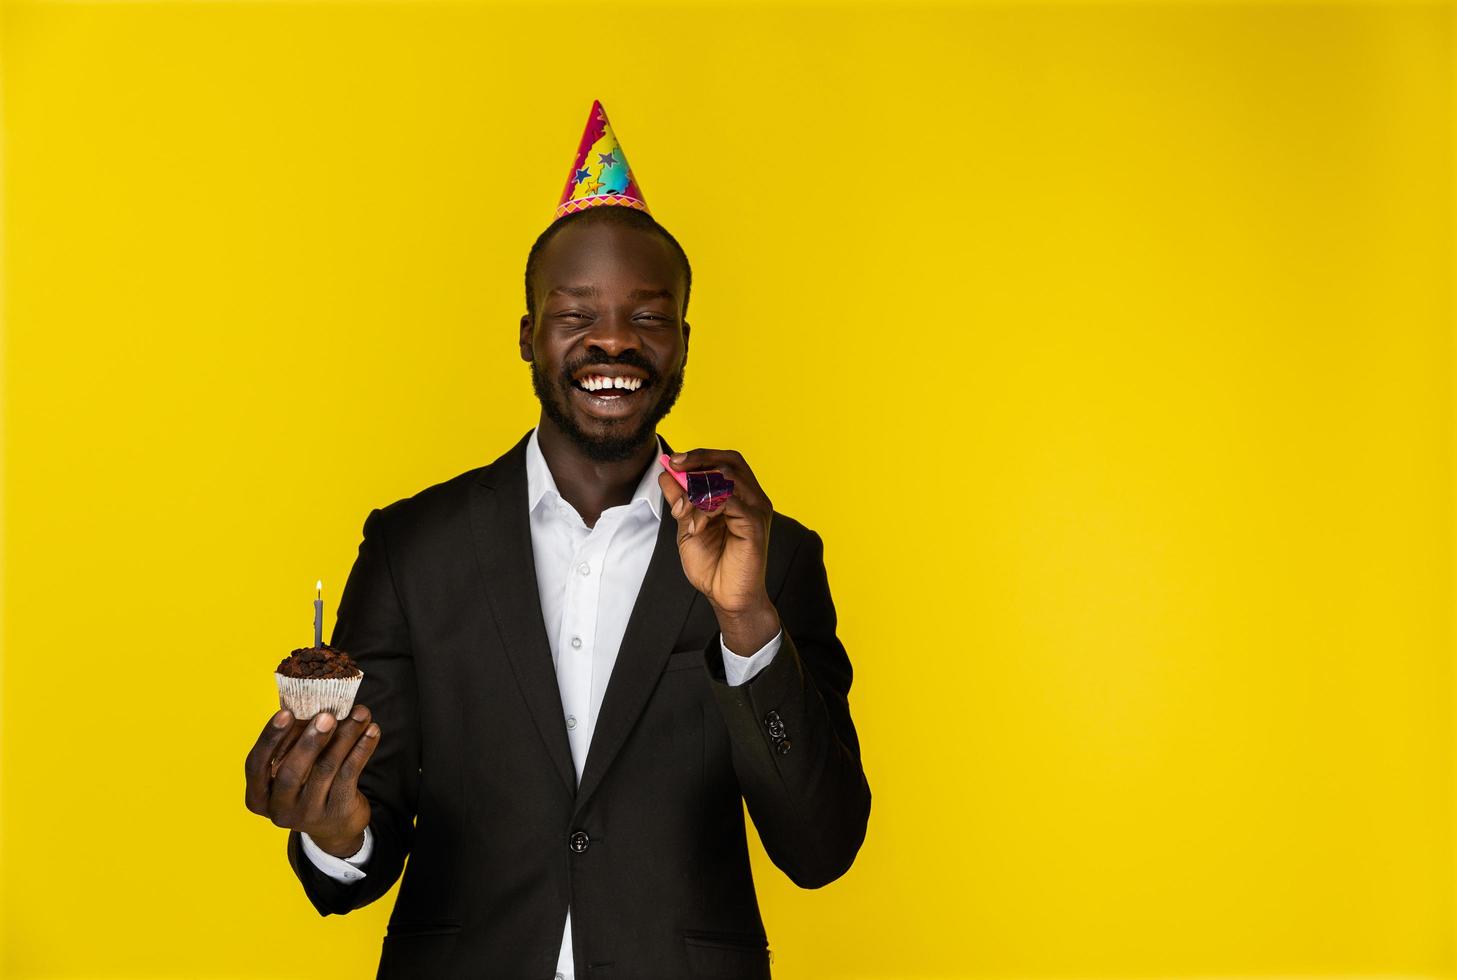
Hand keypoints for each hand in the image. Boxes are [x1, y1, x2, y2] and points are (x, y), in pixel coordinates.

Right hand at [244, 705, 379, 856]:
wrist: (335, 824)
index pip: (256, 765)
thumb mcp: (293, 769)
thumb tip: (313, 701)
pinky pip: (350, 774)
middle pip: (291, 772)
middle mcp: (279, 810)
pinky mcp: (336, 813)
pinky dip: (362, 749)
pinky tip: (372, 731)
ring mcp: (307, 815)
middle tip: (327, 716)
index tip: (285, 713)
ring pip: (326, 769)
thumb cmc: (308, 784)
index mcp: (258, 796)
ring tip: (360, 713)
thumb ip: (294, 742)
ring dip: (345, 736)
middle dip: (310, 741)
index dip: (269, 738)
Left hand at [658, 448, 780, 653]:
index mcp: (740, 496)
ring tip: (684, 512)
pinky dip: (706, 507)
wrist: (726, 597)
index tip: (673, 460)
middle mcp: (752, 499)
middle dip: (699, 460)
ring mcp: (756, 510)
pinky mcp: (755, 525)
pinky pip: (730, 500)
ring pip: (728, 478)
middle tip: (676, 467)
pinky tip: (697, 526)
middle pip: (730, 461)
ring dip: (697, 489)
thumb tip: (666, 473)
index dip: (700, 455)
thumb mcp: (688, 526)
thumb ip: (680, 500)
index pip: (725, 461)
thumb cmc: (712, 565)